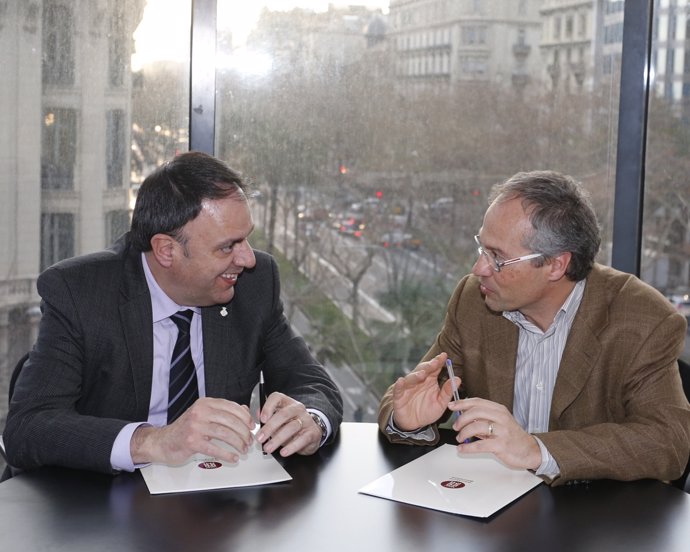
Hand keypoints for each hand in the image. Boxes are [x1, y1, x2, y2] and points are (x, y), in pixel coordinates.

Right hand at [131, 397, 254, 464]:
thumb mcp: (204, 415)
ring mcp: (195, 426)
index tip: (252, 425)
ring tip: (243, 449)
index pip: (231, 407)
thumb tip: (244, 411)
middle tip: (249, 440)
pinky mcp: (192, 441)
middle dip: (244, 432)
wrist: (163, 441)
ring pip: (225, 434)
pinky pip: (215, 448)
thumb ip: (223, 411)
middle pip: (230, 421)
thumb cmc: (186, 429)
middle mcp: (200, 412)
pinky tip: (233, 457)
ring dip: (238, 443)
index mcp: (205, 403)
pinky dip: (227, 454)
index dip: (245, 417)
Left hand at [256, 392, 321, 456]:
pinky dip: (291, 447)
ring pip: (291, 427)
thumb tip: (256, 415)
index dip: (268, 407)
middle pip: (283, 414)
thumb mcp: (278, 418)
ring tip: (268, 448)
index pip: (277, 398)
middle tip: (260, 438)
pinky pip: (302, 439)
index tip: (262, 419)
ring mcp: (306, 420)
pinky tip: (283, 452)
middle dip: (270, 427)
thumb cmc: (291, 424)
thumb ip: (267, 416)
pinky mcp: (312, 432)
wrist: (311, 432)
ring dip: (278, 439)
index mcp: (287, 402)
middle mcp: (297, 409)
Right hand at [390, 353, 457, 430]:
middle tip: (435, 363)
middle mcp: (418, 381)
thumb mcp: (441, 403)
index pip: (434, 368)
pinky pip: (398, 389)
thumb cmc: (427, 411)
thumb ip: (448, 392)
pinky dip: (399, 385)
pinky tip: (401, 381)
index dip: (438, 361)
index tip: (444, 356)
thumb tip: (458, 379)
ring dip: (416, 375)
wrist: (414, 424)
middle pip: (423, 370)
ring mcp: (408, 388)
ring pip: (411, 378)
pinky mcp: (399, 396)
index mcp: (430, 380)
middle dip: (428, 366)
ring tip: (422, 374)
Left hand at [450, 397, 541, 469]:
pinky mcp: (501, 445)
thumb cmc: (512, 436)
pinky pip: (480, 445)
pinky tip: (462, 449)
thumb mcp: (500, 422)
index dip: (462, 403)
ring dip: (464, 433)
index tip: (451, 405)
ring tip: (459, 438)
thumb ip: (484, 418)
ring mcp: (502, 431)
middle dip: (461, 419)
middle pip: (475, 412)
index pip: (478, 402)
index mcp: (499, 410)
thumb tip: (464, 415)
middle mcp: (501, 418)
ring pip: (476, 427)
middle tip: (456, 426)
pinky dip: (468, 447)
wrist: (530, 450)